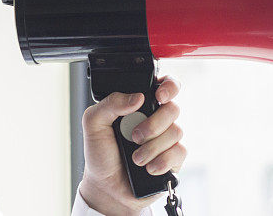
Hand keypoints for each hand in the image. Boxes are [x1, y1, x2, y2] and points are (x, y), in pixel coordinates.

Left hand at [78, 76, 185, 215]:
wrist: (107, 188)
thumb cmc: (100, 153)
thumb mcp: (93, 123)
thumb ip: (110, 103)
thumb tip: (137, 97)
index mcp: (138, 105)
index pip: (163, 84)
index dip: (168, 86)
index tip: (158, 96)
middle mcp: (155, 118)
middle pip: (172, 108)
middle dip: (153, 124)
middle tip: (134, 136)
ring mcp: (166, 138)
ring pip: (176, 131)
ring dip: (152, 147)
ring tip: (135, 158)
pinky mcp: (173, 158)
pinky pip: (180, 152)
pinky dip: (162, 160)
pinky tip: (148, 167)